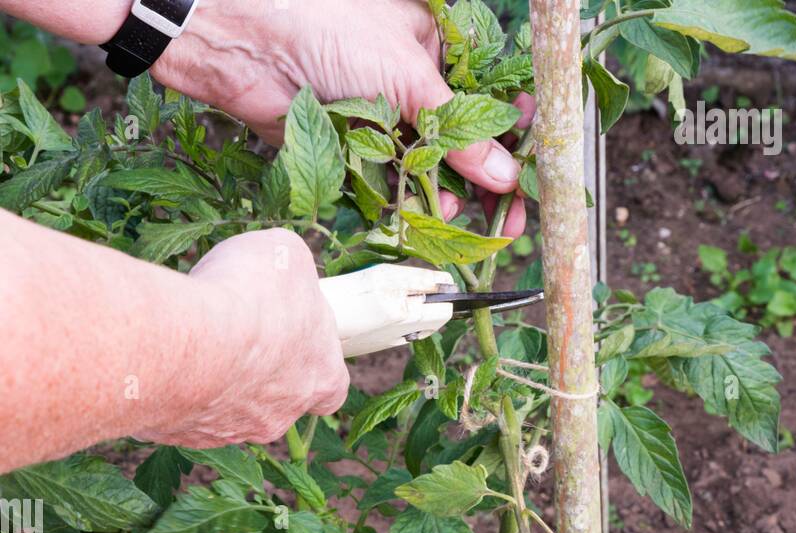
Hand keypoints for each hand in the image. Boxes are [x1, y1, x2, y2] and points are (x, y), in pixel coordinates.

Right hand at [148, 229, 348, 448]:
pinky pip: (186, 411)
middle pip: (278, 396)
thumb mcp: (286, 255)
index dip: (315, 360)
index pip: (332, 385)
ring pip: (228, 406)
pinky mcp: (187, 434)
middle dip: (258, 367)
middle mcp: (282, 415)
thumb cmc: (248, 297)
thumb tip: (285, 274)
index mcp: (321, 377)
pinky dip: (179, 388)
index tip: (296, 338)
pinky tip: (167, 357)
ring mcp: (233, 431)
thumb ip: (294, 272)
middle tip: (235, 330)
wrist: (186, 341)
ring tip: (196, 338)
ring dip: (217, 377)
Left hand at [153, 0, 529, 235]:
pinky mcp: (357, 153)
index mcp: (435, 52)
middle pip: (465, 145)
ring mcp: (385, 122)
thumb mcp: (409, 78)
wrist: (251, 50)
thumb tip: (505, 175)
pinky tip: (425, 218)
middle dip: (487, 185)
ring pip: (431, 172)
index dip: (514, 140)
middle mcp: (414, 88)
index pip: (489, 102)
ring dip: (448, 199)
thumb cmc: (330, 32)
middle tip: (506, 223)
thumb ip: (460, 132)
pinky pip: (394, 188)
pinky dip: (409, 206)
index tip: (530, 175)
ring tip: (454, 216)